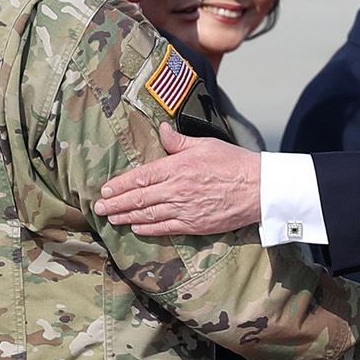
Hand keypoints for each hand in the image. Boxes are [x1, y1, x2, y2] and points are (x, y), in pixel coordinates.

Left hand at [94, 123, 260, 235]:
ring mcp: (185, 209)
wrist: (259, 188)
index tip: (107, 189)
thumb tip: (162, 130)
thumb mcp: (206, 144)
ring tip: (113, 219)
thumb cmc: (234, 163)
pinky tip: (137, 228)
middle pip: (139, 198)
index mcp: (177, 167)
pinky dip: (149, 229)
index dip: (121, 184)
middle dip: (117, 203)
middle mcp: (177, 189)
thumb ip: (179, 142)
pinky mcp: (195, 224)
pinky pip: (166, 228)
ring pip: (148, 215)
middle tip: (99, 208)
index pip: (140, 177)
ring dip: (127, 217)